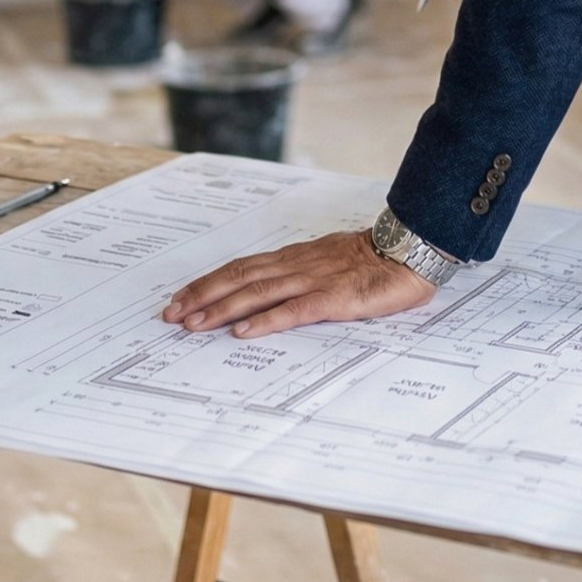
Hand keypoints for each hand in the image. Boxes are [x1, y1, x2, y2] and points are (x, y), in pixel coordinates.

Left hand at [163, 230, 434, 338]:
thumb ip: (301, 275)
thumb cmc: (372, 260)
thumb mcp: (328, 263)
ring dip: (221, 308)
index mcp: (294, 257)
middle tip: (170, 315)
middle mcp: (296, 265)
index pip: (241, 268)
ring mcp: (313, 280)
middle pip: (239, 278)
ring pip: (257, 293)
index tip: (180, 298)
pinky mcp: (333, 299)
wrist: (410, 250)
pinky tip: (243, 332)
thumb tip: (271, 295)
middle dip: (202, 296)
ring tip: (193, 324)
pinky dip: (266, 321)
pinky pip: (293, 310)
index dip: (208, 283)